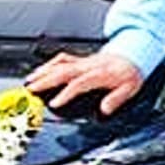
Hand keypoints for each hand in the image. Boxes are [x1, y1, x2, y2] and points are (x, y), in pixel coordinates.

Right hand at [24, 49, 145, 115]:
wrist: (134, 54)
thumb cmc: (129, 73)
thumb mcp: (129, 89)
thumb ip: (116, 99)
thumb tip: (104, 109)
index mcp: (100, 74)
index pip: (79, 83)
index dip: (65, 94)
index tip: (54, 103)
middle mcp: (89, 66)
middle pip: (63, 72)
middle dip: (45, 81)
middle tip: (31, 90)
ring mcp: (83, 61)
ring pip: (60, 64)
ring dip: (43, 72)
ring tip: (30, 82)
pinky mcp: (80, 59)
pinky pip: (62, 59)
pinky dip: (49, 64)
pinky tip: (40, 71)